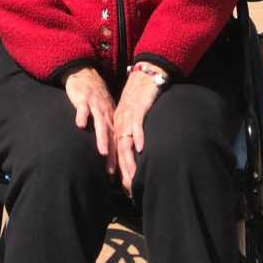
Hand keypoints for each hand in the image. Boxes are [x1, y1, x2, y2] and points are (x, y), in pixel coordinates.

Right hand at [63, 67, 115, 176]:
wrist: (86, 73)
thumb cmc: (94, 98)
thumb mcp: (103, 113)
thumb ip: (105, 130)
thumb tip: (108, 153)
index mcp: (111, 119)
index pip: (117, 141)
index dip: (118, 158)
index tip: (120, 176)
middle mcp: (106, 114)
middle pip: (111, 137)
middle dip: (113, 155)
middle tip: (113, 172)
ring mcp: (95, 106)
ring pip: (100, 124)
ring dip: (102, 138)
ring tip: (103, 152)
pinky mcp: (83, 99)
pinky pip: (83, 108)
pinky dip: (83, 115)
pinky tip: (80, 125)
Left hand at [113, 70, 160, 193]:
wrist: (145, 74)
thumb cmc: (141, 96)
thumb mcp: (132, 114)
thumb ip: (132, 130)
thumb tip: (134, 148)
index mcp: (118, 125)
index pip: (117, 151)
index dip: (119, 169)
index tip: (122, 187)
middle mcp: (121, 122)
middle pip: (120, 150)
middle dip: (123, 170)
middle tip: (126, 188)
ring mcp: (128, 116)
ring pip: (126, 141)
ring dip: (128, 159)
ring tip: (131, 175)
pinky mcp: (139, 108)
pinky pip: (138, 124)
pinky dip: (139, 136)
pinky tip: (141, 148)